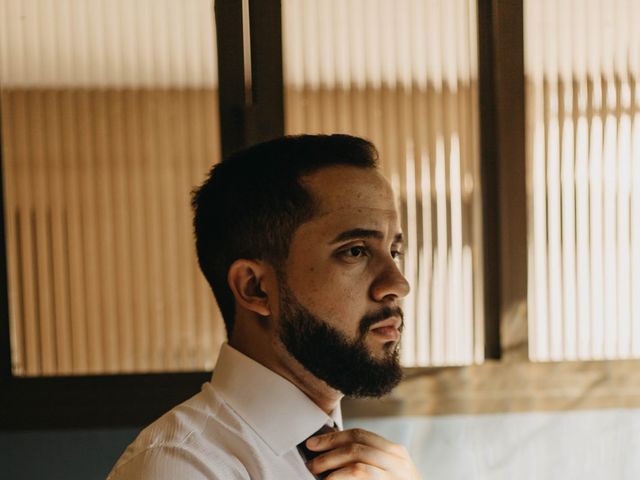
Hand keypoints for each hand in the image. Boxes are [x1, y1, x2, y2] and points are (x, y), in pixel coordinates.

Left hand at [304, 428, 420, 478]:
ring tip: (318, 475)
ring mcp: (395, 477)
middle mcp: (398, 462)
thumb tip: (329, 451)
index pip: (360, 434)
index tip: (313, 443)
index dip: (333, 437)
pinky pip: (362, 478)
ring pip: (358, 466)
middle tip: (312, 464)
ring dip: (332, 469)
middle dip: (328, 453)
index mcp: (396, 452)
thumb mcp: (388, 469)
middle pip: (355, 447)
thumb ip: (367, 457)